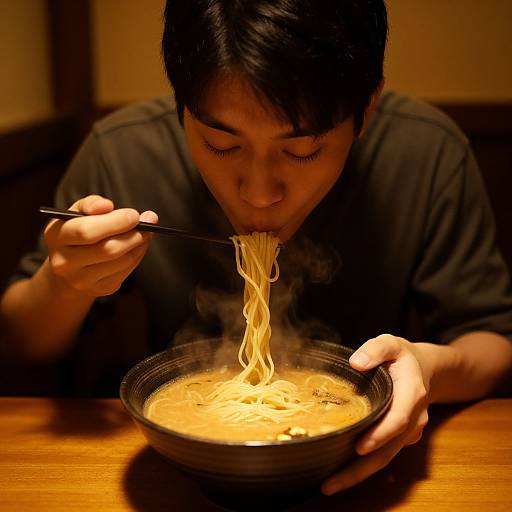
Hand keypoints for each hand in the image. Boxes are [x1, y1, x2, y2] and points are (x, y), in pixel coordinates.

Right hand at [44, 195, 157, 297]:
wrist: (69, 266)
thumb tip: (107, 206)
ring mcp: (82, 280)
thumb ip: (91, 204)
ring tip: (144, 231)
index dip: (115, 222)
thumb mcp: (77, 213)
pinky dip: (138, 254)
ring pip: (123, 261)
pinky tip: (138, 244)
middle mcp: (65, 262)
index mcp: (56, 237)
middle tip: (148, 221)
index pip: (87, 231)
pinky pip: (128, 270)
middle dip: (133, 234)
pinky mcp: (100, 289)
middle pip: (108, 249)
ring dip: (139, 243)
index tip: (134, 214)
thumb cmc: (77, 231)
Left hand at [322, 334, 430, 494]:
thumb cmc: (403, 356)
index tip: (358, 447)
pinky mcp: (401, 438)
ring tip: (330, 484)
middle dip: (360, 469)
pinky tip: (341, 471)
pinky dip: (364, 466)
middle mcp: (413, 418)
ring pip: (385, 458)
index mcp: (412, 393)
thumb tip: (356, 363)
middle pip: (388, 450)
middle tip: (330, 483)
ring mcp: (409, 431)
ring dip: (359, 473)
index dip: (379, 435)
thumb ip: (375, 349)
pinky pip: (384, 454)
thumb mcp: (390, 342)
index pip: (397, 420)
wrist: (428, 369)